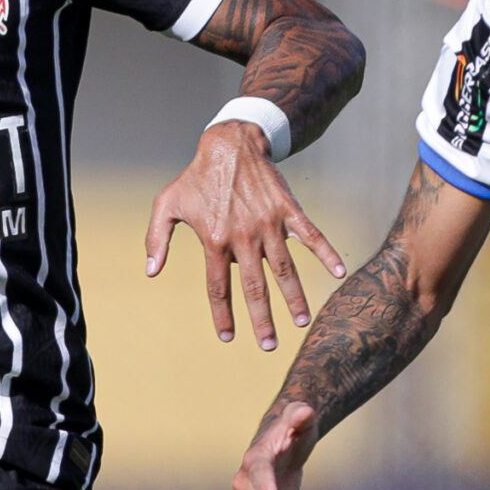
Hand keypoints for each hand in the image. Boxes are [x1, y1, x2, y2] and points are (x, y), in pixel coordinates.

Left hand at [145, 123, 346, 348]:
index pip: (219, 287)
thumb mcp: (167, 203)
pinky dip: (326, 254)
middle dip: (262, 320)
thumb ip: (156, 238)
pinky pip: (311, 236)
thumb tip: (150, 271)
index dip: (223, 314)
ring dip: (294, 298)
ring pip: (285, 269)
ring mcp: (269, 224)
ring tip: (300, 322)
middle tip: (268, 345)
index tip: (228, 337)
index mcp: (214, 239)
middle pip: (256, 287)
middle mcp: (244, 237)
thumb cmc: (196, 176)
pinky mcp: (289, 211)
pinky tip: (339, 272)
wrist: (231, 144)